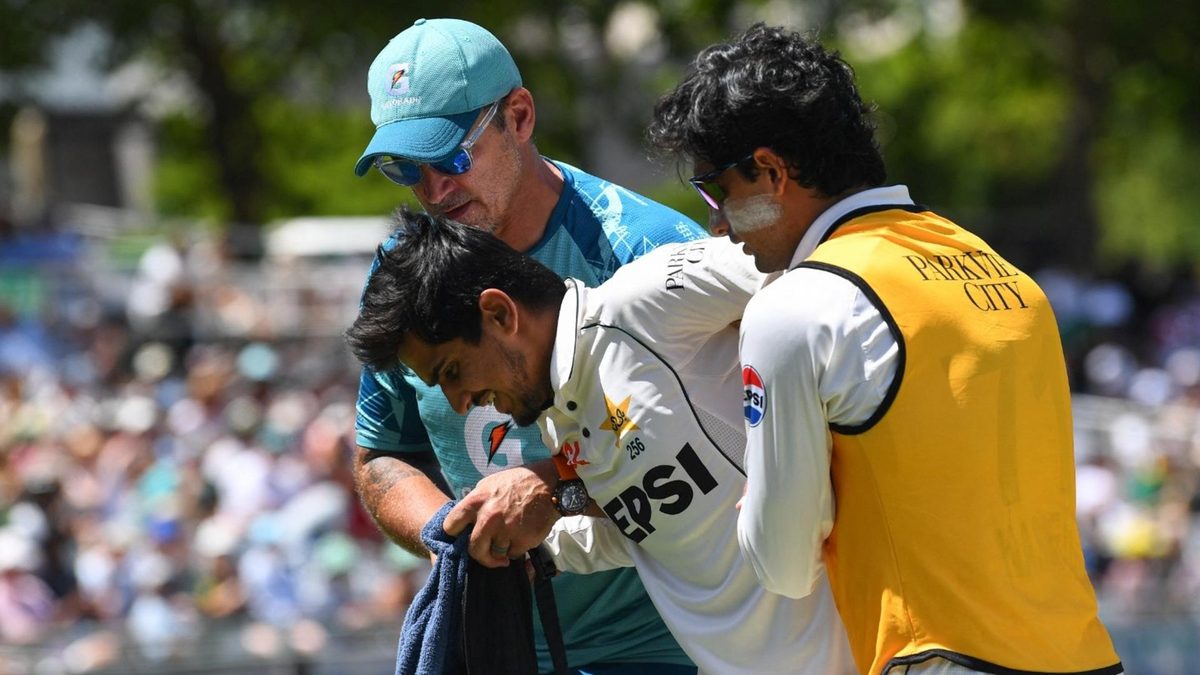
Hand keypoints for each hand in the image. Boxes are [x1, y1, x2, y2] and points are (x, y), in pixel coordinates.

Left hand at [443, 462, 559, 567]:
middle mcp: (488, 517)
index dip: (454, 534)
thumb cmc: (519, 482)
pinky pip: (514, 554)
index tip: (461, 537)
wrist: (550, 483)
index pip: (450, 526)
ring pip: (496, 554)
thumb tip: (465, 521)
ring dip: (502, 550)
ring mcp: (505, 531)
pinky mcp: (522, 541)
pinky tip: (523, 535)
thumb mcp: (490, 484)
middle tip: (487, 554)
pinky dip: (518, 548)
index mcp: (476, 501)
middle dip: (480, 555)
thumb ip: (476, 502)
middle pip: (473, 550)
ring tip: (511, 537)